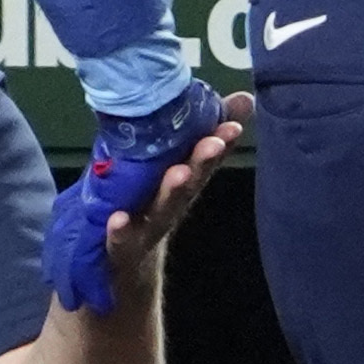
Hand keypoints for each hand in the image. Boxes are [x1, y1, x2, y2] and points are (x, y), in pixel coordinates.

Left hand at [51, 82, 244, 312]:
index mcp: (184, 181)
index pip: (207, 158)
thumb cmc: (150, 203)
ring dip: (172, 192)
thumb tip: (244, 98)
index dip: (221, 141)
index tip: (233, 125)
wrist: (126, 264)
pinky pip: (120, 239)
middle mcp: (171, 204)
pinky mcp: (120, 247)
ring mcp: (147, 227)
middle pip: (190, 181)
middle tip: (213, 143)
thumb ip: (206, 132)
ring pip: (163, 208)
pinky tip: (119, 219)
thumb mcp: (177, 167)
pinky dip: (121, 231)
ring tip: (179, 174)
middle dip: (203, 162)